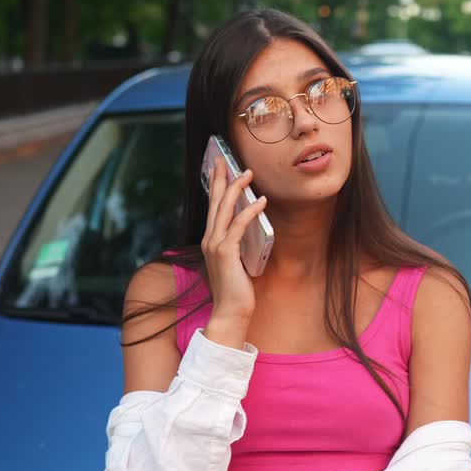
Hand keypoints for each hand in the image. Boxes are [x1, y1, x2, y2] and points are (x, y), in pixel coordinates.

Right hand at [201, 159, 266, 348]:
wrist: (230, 311)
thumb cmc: (236, 288)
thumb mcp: (237, 260)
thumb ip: (239, 243)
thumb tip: (252, 224)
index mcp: (210, 240)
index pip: (212, 207)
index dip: (214, 185)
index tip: (218, 167)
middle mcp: (209, 239)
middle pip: (214, 202)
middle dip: (219, 178)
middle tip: (224, 159)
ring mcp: (216, 245)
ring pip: (225, 209)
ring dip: (237, 188)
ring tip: (248, 174)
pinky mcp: (226, 252)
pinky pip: (239, 225)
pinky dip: (250, 211)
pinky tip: (261, 201)